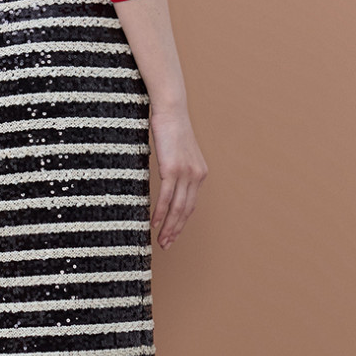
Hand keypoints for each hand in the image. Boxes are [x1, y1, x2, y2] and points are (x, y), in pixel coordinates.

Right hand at [149, 101, 207, 248]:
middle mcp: (197, 176)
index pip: (191, 204)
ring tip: (161, 240)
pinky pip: (167, 197)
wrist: (171, 110)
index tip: (173, 234)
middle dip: (176, 230)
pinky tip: (154, 223)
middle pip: (186, 211)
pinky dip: (161, 213)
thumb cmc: (170, 128)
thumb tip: (165, 180)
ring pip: (178, 208)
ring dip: (169, 227)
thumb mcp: (176, 152)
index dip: (182, 222)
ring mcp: (186, 173)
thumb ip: (175, 168)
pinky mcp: (173, 169)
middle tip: (166, 244)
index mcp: (200, 173)